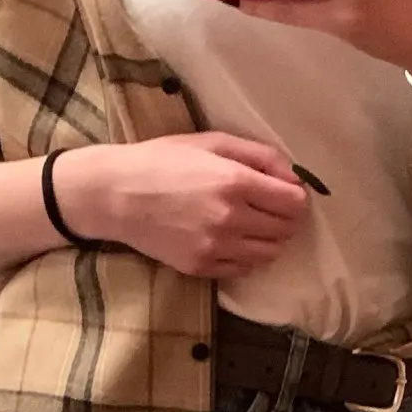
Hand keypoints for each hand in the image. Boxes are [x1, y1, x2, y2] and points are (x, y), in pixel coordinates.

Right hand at [53, 133, 309, 278]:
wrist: (115, 194)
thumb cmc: (162, 160)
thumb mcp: (212, 142)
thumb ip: (259, 155)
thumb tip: (294, 175)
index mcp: (235, 182)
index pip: (294, 202)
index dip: (296, 197)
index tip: (285, 193)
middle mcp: (230, 218)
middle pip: (286, 229)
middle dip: (286, 218)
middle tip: (270, 209)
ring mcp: (216, 247)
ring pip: (270, 254)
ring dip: (270, 240)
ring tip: (253, 226)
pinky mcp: (201, 267)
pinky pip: (244, 269)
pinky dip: (247, 257)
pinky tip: (233, 241)